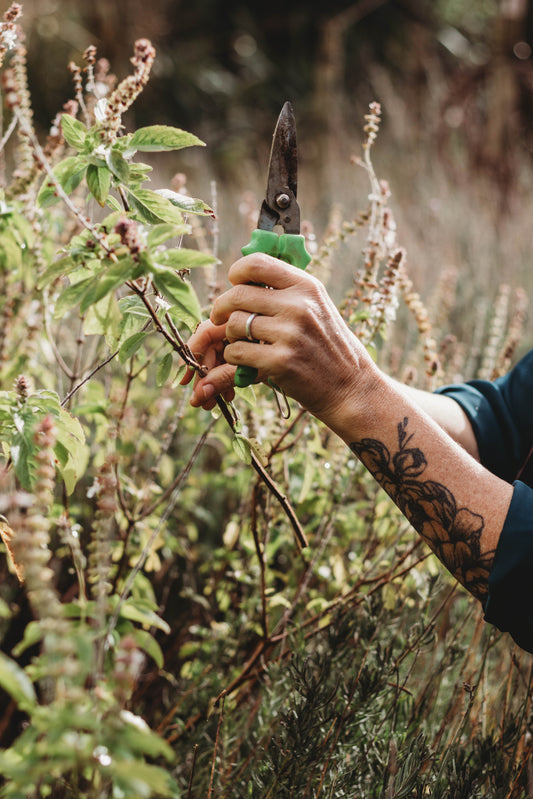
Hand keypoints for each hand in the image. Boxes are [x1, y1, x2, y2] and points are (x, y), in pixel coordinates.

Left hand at [184, 252, 377, 430]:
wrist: (351, 387)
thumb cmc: (328, 347)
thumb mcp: (317, 308)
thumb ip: (287, 290)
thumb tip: (246, 275)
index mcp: (306, 287)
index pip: (257, 263)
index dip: (237, 272)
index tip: (234, 285)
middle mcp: (299, 306)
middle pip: (238, 294)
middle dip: (222, 307)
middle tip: (222, 318)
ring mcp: (290, 334)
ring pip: (234, 324)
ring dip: (230, 335)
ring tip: (242, 342)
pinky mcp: (280, 362)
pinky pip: (237, 352)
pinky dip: (234, 357)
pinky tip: (246, 361)